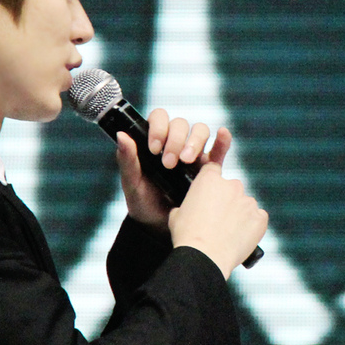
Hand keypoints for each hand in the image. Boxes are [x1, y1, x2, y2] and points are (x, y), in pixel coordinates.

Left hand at [115, 109, 231, 230]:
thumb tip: (121, 135)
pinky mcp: (209, 169)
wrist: (159, 227)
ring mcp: (193, 154)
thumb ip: (127, 159)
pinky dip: (222, 141)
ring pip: (200, 131)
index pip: (159, 118)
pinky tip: (223, 134)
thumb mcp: (131, 183)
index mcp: (155, 141)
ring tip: (188, 160)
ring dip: (195, 141)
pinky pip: (219, 150)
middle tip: (168, 164)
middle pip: (181, 124)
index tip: (154, 149)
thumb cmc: (142, 202)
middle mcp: (175, 143)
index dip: (158, 128)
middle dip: (176, 140)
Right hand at [168, 163, 267, 279]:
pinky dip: (252, 225)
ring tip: (228, 231)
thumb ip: (185, 205)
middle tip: (216, 217)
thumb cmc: (188, 236)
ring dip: (239, 213)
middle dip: (226, 199)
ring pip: (245, 203)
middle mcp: (232, 185)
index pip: (213, 168)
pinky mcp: (260, 218)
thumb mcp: (176, 214)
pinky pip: (258, 218)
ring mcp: (248, 201)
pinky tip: (240, 236)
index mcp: (209, 179)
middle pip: (231, 187)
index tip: (210, 191)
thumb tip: (188, 210)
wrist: (205, 256)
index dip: (211, 180)